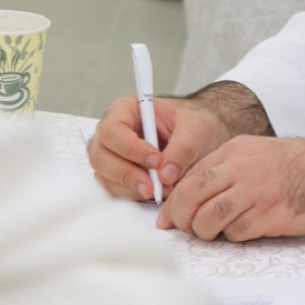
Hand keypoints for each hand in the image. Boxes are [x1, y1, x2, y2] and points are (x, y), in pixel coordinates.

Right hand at [88, 81, 273, 200]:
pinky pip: (116, 188)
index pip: (113, 129)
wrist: (204, 136)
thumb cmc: (196, 122)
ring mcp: (114, 155)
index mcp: (127, 110)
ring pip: (106, 175)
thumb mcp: (197, 128)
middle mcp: (114, 132)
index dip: (130, 147)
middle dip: (127, 173)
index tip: (156, 160)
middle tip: (153, 186)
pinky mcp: (120, 174)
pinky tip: (156, 192)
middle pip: (101, 155)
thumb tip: (165, 174)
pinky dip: (133, 194)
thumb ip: (183, 148)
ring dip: (130, 187)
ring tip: (161, 191)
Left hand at [157, 137, 304, 241]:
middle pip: (192, 197)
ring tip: (217, 231)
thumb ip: (227, 169)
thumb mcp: (259, 153)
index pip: (191, 176)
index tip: (167, 218)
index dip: (174, 201)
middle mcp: (243, 168)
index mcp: (237, 150)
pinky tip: (249, 228)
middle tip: (184, 228)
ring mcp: (257, 191)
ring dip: (206, 231)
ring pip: (208, 219)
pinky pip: (237, 233)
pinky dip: (236, 236)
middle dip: (181, 218)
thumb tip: (191, 198)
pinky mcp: (271, 214)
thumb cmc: (300, 166)